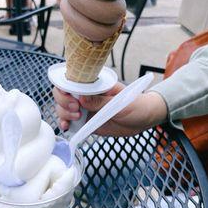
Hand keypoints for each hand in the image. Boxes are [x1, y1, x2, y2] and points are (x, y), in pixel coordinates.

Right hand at [53, 83, 167, 136]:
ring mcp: (85, 108)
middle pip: (63, 94)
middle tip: (76, 110)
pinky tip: (67, 127)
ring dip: (64, 113)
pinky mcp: (86, 121)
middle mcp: (86, 94)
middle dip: (64, 102)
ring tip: (76, 119)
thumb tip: (81, 98)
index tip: (73, 99)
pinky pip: (71, 121)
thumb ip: (100, 101)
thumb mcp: (120, 103)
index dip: (65, 88)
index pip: (72, 80)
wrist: (144, 119)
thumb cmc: (135, 105)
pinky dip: (65, 123)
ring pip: (64, 108)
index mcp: (95, 84)